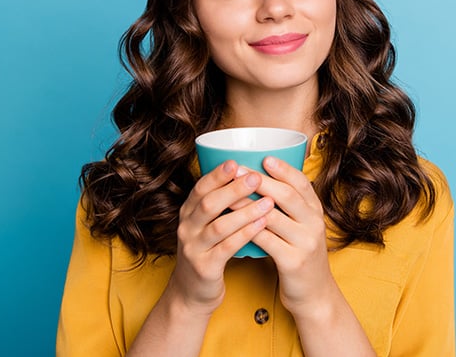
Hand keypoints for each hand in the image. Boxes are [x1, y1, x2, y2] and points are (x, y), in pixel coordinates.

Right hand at [168, 160, 273, 315]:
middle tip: (256, 177)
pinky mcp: (204, 267)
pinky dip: (245, 235)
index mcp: (188, 213)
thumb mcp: (208, 224)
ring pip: (219, 226)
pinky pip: (226, 248)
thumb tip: (248, 173)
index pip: (200, 188)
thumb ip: (221, 203)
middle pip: (209, 203)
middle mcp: (187, 228)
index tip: (236, 162)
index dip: (217, 175)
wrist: (193, 293)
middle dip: (233, 189)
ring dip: (245, 212)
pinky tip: (261, 225)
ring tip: (268, 201)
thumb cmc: (209, 250)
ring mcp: (193, 248)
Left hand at [249, 156, 336, 317]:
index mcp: (316, 212)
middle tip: (239, 171)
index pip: (302, 183)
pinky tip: (233, 223)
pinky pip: (267, 240)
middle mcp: (314, 224)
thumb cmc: (301, 255)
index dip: (284, 169)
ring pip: (273, 216)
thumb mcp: (303, 227)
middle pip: (287, 196)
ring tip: (228, 194)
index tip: (264, 158)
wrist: (313, 294)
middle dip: (261, 181)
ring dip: (248, 203)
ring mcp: (305, 242)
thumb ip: (290, 207)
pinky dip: (249, 229)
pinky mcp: (293, 261)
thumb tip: (265, 180)